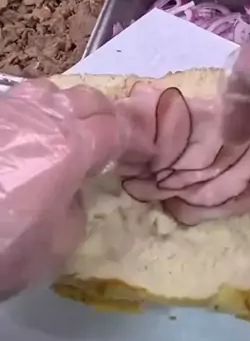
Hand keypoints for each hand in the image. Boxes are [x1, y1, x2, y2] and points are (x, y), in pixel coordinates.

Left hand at [0, 78, 161, 294]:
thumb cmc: (3, 249)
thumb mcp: (58, 246)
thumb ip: (77, 207)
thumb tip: (72, 190)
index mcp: (73, 147)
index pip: (117, 129)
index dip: (136, 139)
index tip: (144, 151)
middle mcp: (44, 118)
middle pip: (88, 100)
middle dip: (106, 118)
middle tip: (111, 141)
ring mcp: (9, 113)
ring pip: (52, 91)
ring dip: (69, 107)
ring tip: (70, 129)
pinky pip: (19, 102)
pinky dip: (37, 113)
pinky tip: (32, 135)